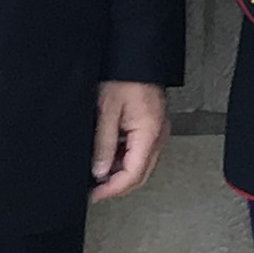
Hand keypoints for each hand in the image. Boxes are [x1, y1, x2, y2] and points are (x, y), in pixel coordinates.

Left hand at [90, 80, 167, 202]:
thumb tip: (100, 171)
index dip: (112, 189)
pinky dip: (126, 159)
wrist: (137, 57)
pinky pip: (141, 152)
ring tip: (99, 172)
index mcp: (149, 134)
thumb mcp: (107, 111)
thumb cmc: (124, 77)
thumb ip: (104, 144)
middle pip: (140, 175)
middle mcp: (158, 136)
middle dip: (117, 186)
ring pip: (141, 165)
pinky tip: (110, 156)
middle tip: (95, 191)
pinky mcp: (153, 126)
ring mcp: (158, 132)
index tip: (95, 195)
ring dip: (121, 173)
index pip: (133, 175)